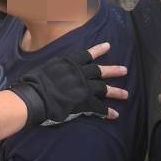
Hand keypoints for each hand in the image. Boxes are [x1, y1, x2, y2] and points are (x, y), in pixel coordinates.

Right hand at [11, 41, 127, 124]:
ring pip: (104, 88)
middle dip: (114, 70)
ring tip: (125, 94)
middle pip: (100, 71)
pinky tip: (114, 114)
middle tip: (124, 70)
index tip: (108, 46)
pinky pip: (99, 107)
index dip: (98, 50)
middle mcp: (79, 73)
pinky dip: (107, 111)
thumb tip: (58, 70)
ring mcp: (83, 87)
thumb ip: (57, 68)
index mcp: (70, 63)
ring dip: (116, 92)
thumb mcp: (47, 68)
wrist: (35, 96)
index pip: (87, 54)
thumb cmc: (35, 82)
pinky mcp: (84, 102)